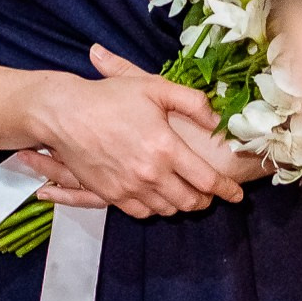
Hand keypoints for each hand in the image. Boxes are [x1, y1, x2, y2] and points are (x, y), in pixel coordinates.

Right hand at [23, 44, 247, 218]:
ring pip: (167, 209)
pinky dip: (155, 208)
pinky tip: (158, 196)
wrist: (64, 114)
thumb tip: (217, 120)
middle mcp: (150, 174)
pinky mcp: (110, 195)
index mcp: (166, 148)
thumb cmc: (109, 97)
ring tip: (185, 193)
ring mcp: (129, 188)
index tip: (237, 194)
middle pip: (190, 201)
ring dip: (181, 204)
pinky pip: (141, 212)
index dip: (226, 190)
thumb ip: (192, 102)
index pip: (207, 180)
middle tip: (209, 193)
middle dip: (205, 200)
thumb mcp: (155, 87)